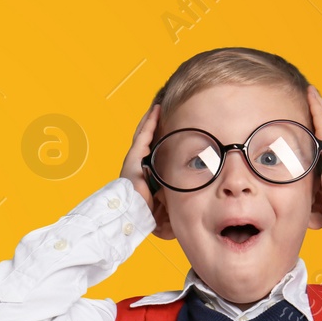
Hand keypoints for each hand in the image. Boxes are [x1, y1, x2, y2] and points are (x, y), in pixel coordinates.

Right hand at [119, 103, 169, 232]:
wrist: (132, 213)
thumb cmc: (145, 211)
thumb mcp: (163, 201)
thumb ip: (171, 195)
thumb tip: (189, 195)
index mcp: (142, 173)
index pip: (150, 150)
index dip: (156, 137)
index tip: (166, 127)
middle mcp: (136, 164)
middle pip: (145, 139)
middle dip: (152, 125)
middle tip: (160, 111)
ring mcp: (133, 159)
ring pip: (143, 133)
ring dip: (150, 120)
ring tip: (158, 107)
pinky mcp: (133, 156)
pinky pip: (144, 134)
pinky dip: (150, 121)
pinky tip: (156, 110)